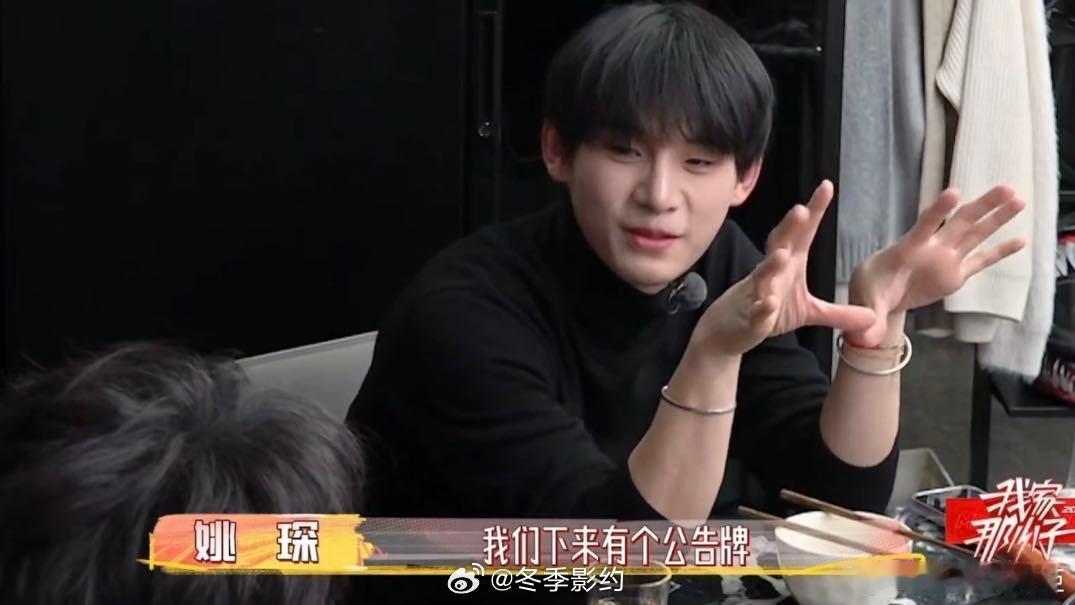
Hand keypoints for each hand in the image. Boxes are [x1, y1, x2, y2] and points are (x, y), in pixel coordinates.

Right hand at [690, 181, 875, 356]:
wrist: (729, 331)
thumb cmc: (768, 311)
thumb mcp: (808, 312)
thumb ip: (839, 312)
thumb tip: (874, 316)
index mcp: (789, 264)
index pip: (804, 233)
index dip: (815, 210)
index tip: (827, 186)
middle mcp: (773, 272)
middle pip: (780, 244)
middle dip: (789, 228)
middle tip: (801, 210)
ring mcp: (758, 293)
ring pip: (763, 275)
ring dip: (772, 265)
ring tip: (783, 255)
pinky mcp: (751, 317)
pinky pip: (757, 310)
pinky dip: (762, 307)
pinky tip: (769, 304)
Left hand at [846, 185, 1025, 346]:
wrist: (877, 299)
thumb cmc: (869, 292)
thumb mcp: (865, 306)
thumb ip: (869, 320)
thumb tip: (866, 339)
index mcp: (906, 251)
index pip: (923, 228)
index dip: (938, 211)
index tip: (954, 193)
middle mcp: (930, 250)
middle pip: (959, 223)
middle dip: (983, 206)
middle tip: (1006, 188)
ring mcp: (944, 260)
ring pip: (974, 235)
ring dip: (996, 218)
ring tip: (1019, 199)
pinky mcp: (954, 275)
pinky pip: (980, 262)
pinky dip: (999, 252)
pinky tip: (1020, 240)